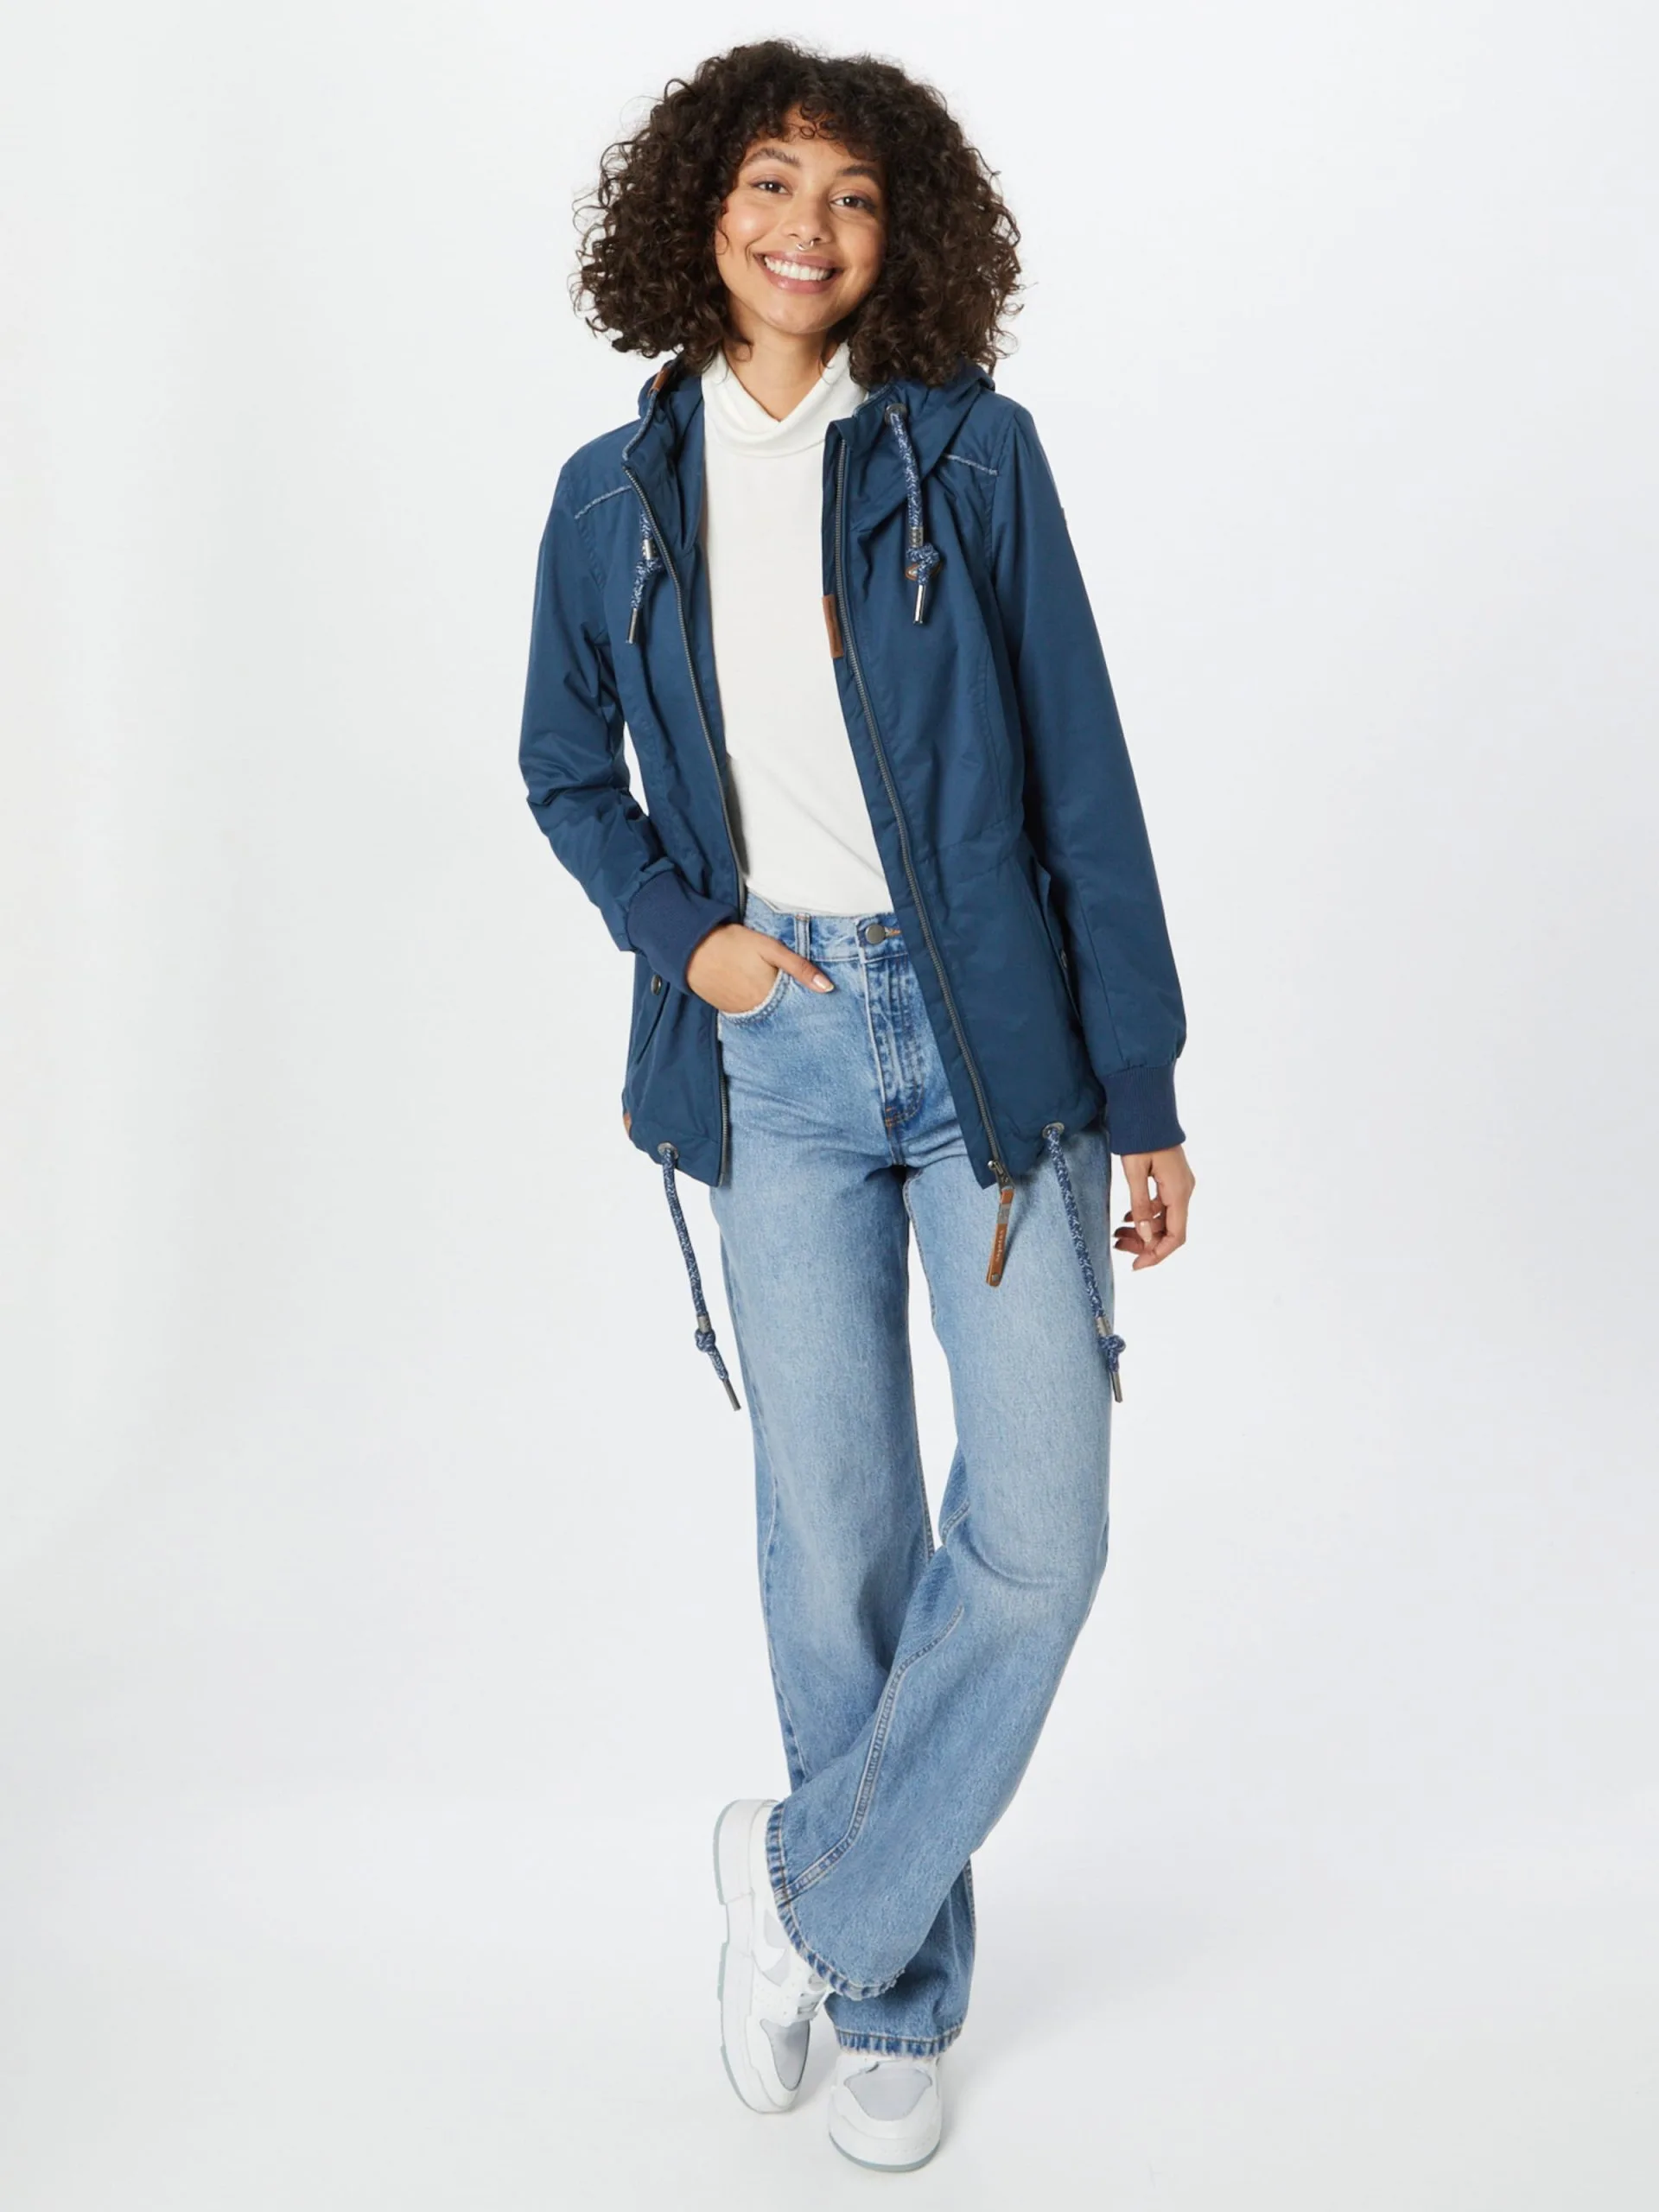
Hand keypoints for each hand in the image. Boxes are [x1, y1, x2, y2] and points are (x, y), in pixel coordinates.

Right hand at [686, 922, 834, 1014]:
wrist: (692, 948)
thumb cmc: (733, 943)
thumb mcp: (771, 948)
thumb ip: (800, 968)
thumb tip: (827, 987)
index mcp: (771, 996)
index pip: (798, 1009)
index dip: (809, 1005)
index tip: (820, 1004)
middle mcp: (756, 1010)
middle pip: (783, 1015)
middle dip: (793, 1010)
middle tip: (801, 1002)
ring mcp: (741, 1013)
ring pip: (767, 1016)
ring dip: (776, 1011)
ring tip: (780, 999)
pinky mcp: (728, 1011)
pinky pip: (750, 1015)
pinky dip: (758, 1009)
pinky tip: (760, 998)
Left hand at [1113, 1145, 1193, 1267]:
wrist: (1147, 1109)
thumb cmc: (1140, 1137)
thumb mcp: (1134, 1171)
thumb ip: (1141, 1205)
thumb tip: (1146, 1236)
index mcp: (1178, 1191)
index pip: (1176, 1236)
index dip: (1157, 1254)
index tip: (1136, 1265)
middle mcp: (1184, 1190)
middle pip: (1169, 1230)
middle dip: (1145, 1243)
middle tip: (1118, 1247)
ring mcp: (1179, 1185)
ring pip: (1164, 1219)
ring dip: (1143, 1230)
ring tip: (1118, 1235)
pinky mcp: (1171, 1179)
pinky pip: (1162, 1206)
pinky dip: (1146, 1215)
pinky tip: (1128, 1218)